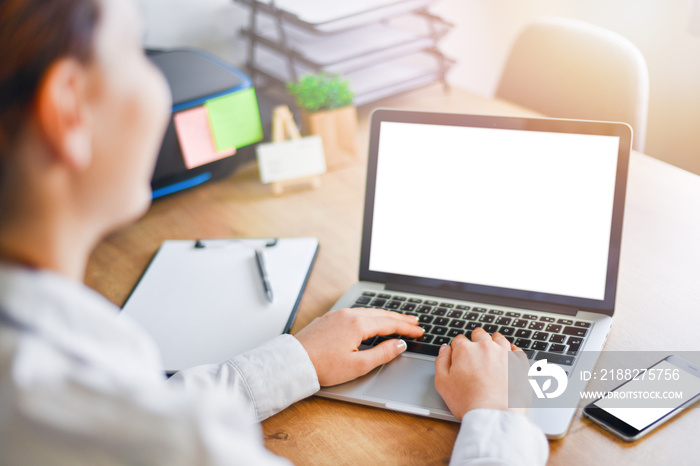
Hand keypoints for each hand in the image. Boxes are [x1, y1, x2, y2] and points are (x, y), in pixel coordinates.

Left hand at [295, 308, 423, 386]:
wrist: (293, 362)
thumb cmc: (323, 366)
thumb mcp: (358, 366)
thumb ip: (382, 354)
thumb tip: (399, 345)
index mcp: (358, 324)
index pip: (390, 324)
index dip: (407, 328)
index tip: (420, 330)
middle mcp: (348, 314)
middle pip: (381, 314)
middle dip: (399, 318)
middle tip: (415, 321)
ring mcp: (337, 314)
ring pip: (367, 311)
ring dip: (384, 315)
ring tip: (397, 319)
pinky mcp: (328, 318)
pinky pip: (355, 312)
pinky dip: (369, 315)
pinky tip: (370, 320)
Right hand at [434, 328, 529, 419]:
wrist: (494, 415)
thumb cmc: (468, 401)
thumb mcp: (442, 383)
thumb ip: (441, 361)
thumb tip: (445, 349)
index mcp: (465, 350)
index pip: (459, 340)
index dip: (457, 348)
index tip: (459, 356)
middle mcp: (485, 346)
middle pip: (479, 335)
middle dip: (475, 341)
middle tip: (475, 353)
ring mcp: (505, 353)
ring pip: (499, 339)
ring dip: (494, 342)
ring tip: (492, 353)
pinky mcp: (520, 363)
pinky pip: (517, 350)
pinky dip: (512, 352)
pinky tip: (509, 358)